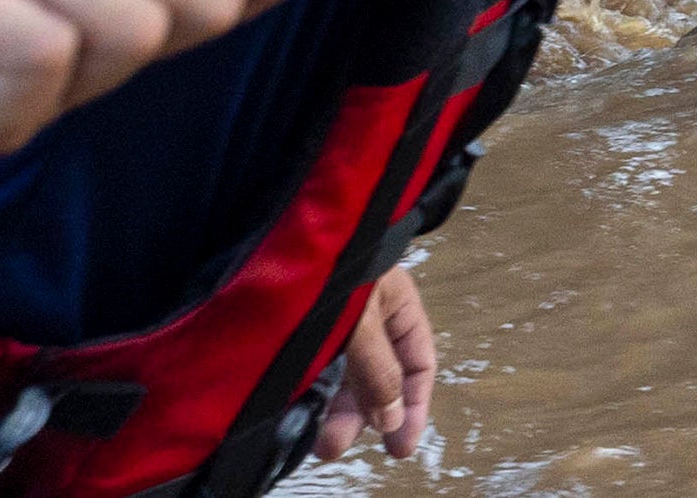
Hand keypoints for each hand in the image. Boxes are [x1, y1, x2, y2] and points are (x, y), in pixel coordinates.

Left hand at [316, 265, 438, 460]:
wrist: (278, 248)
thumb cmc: (329, 270)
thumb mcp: (361, 323)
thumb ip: (378, 372)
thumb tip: (392, 420)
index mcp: (397, 305)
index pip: (418, 362)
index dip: (413, 405)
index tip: (401, 444)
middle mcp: (370, 317)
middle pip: (380, 377)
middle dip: (365, 415)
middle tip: (339, 448)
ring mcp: (336, 326)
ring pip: (345, 379)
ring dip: (336, 412)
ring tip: (319, 442)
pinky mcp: (302, 334)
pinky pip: (316, 373)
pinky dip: (314, 398)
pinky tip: (303, 418)